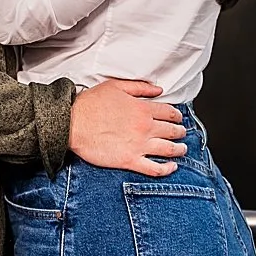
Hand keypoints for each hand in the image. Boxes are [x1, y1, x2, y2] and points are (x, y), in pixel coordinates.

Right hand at [68, 79, 187, 177]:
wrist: (73, 123)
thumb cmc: (91, 104)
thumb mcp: (116, 86)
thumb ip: (140, 87)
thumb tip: (158, 89)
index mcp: (142, 109)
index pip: (168, 112)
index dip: (176, 115)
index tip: (178, 117)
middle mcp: (145, 127)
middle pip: (172, 131)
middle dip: (180, 132)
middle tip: (182, 133)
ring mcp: (139, 145)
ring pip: (168, 149)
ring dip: (179, 149)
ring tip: (183, 149)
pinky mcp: (130, 161)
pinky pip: (155, 168)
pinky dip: (167, 169)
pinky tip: (172, 168)